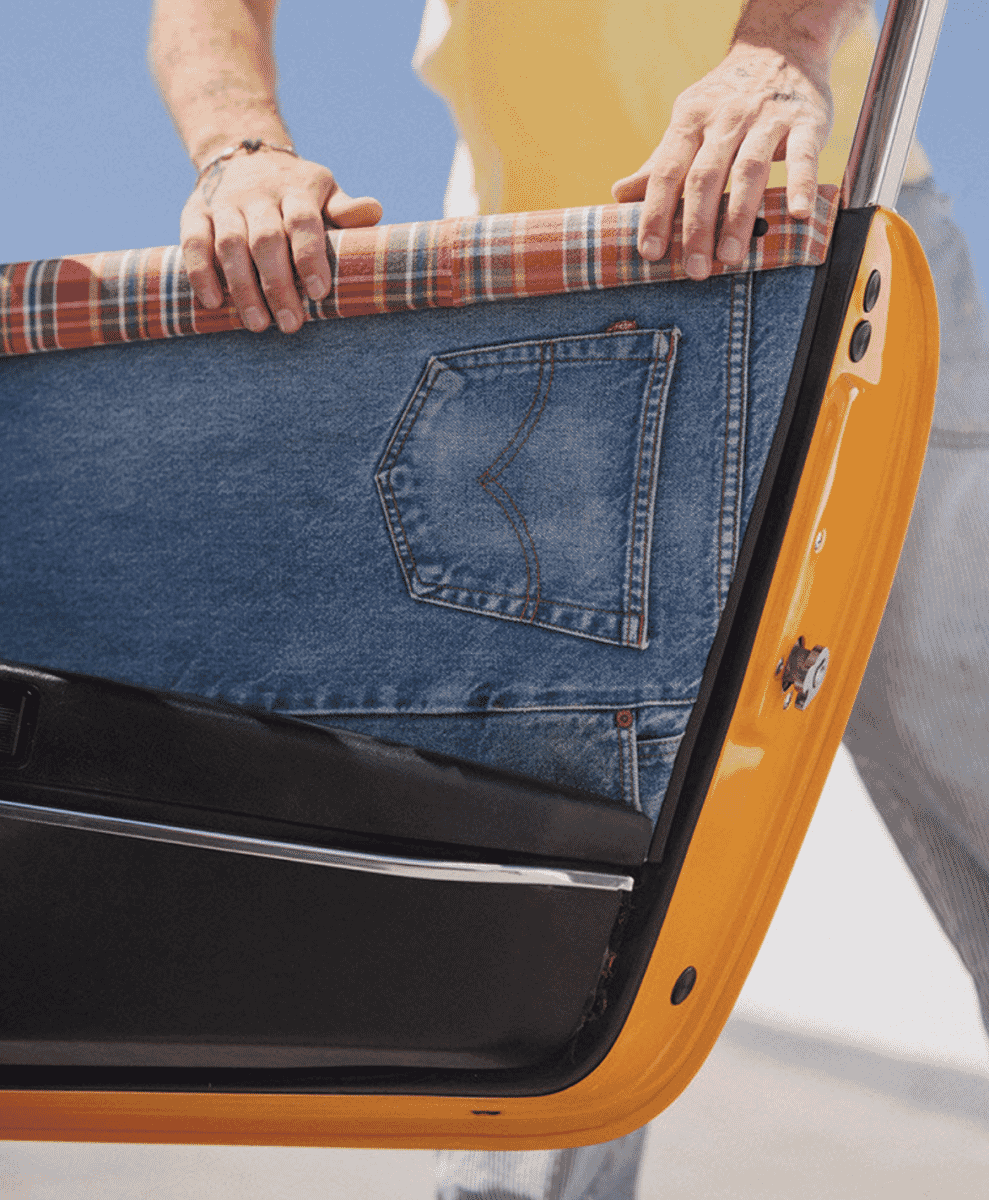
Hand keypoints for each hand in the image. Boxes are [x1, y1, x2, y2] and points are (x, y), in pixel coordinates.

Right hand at [181, 150, 382, 332]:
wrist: (243, 153)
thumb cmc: (296, 190)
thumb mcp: (324, 192)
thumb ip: (345, 209)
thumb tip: (373, 211)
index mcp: (296, 190)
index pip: (302, 222)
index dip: (309, 257)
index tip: (318, 293)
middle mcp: (258, 195)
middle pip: (266, 240)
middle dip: (278, 285)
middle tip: (291, 324)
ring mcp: (224, 203)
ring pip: (230, 245)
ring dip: (243, 288)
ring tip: (258, 324)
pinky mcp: (195, 212)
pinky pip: (194, 242)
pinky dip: (200, 272)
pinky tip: (213, 303)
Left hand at [611, 43, 832, 278]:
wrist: (782, 46)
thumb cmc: (727, 101)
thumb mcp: (689, 123)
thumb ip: (659, 163)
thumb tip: (618, 195)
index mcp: (690, 121)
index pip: (667, 171)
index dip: (656, 212)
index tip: (650, 251)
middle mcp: (725, 118)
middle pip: (705, 177)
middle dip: (696, 226)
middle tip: (694, 268)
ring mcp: (766, 118)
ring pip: (749, 170)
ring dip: (739, 216)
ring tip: (731, 257)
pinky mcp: (806, 121)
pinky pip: (803, 155)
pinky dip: (801, 184)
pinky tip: (798, 213)